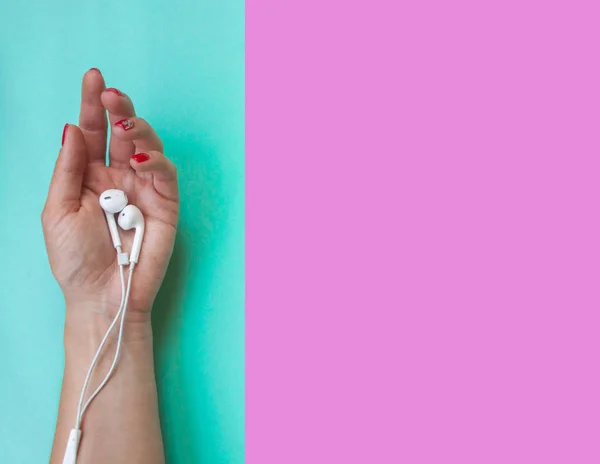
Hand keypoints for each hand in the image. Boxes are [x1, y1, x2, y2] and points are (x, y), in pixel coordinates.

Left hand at [42, 69, 178, 320]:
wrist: (102, 295)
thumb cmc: (75, 259)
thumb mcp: (57, 209)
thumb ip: (68, 169)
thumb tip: (72, 129)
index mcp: (89, 176)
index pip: (92, 132)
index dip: (91, 105)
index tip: (93, 77)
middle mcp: (118, 176)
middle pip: (122, 133)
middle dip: (118, 108)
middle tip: (111, 94)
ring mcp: (143, 188)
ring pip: (148, 146)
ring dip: (138, 129)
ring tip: (125, 123)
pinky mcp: (165, 203)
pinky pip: (164, 174)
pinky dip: (156, 160)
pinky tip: (142, 157)